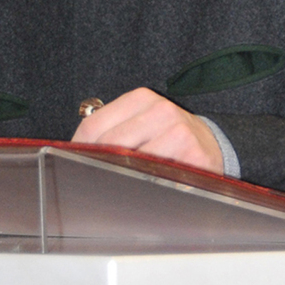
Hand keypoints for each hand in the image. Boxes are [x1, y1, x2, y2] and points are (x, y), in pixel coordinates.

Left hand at [69, 87, 222, 173]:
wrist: (211, 143)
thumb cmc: (167, 135)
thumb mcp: (140, 122)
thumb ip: (112, 130)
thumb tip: (76, 151)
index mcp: (141, 98)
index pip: (94, 125)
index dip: (79, 148)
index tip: (73, 162)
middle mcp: (160, 110)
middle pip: (110, 143)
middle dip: (96, 164)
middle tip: (91, 180)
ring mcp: (177, 131)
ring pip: (131, 161)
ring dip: (121, 176)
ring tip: (118, 184)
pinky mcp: (192, 153)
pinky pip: (157, 175)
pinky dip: (146, 184)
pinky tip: (144, 187)